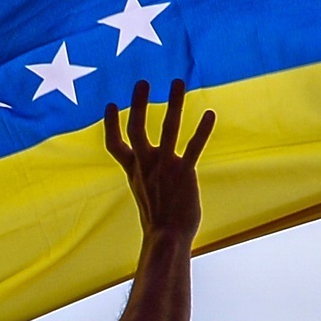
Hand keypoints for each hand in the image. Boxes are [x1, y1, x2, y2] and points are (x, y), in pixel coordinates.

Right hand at [102, 80, 216, 246]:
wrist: (167, 239)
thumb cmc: (158, 222)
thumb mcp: (145, 196)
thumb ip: (145, 180)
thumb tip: (146, 177)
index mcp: (134, 171)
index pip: (115, 145)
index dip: (111, 124)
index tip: (110, 105)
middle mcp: (146, 165)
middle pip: (136, 128)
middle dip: (138, 104)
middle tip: (143, 82)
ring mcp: (164, 167)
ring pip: (167, 128)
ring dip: (174, 103)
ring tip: (178, 82)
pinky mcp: (184, 173)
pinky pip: (194, 147)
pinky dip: (202, 130)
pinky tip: (210, 114)